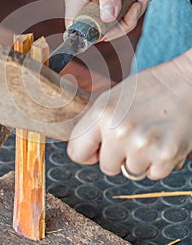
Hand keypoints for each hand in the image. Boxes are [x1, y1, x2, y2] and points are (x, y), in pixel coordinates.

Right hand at [64, 0, 153, 40]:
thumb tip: (108, 18)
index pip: (76, 29)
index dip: (93, 35)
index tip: (116, 26)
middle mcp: (83, 5)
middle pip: (99, 31)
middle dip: (123, 23)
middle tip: (139, 3)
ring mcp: (95, 5)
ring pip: (113, 25)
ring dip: (133, 14)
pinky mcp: (107, 4)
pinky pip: (120, 17)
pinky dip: (134, 9)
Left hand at [67, 53, 191, 179]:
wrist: (185, 83)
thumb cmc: (148, 88)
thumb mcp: (111, 98)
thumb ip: (93, 124)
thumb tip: (84, 151)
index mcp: (101, 114)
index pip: (76, 152)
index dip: (88, 151)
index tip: (98, 147)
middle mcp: (119, 131)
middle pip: (106, 167)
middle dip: (117, 155)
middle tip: (132, 133)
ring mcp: (142, 145)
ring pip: (131, 171)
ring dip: (139, 158)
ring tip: (149, 133)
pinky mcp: (165, 156)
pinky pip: (152, 174)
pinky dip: (157, 162)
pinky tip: (161, 140)